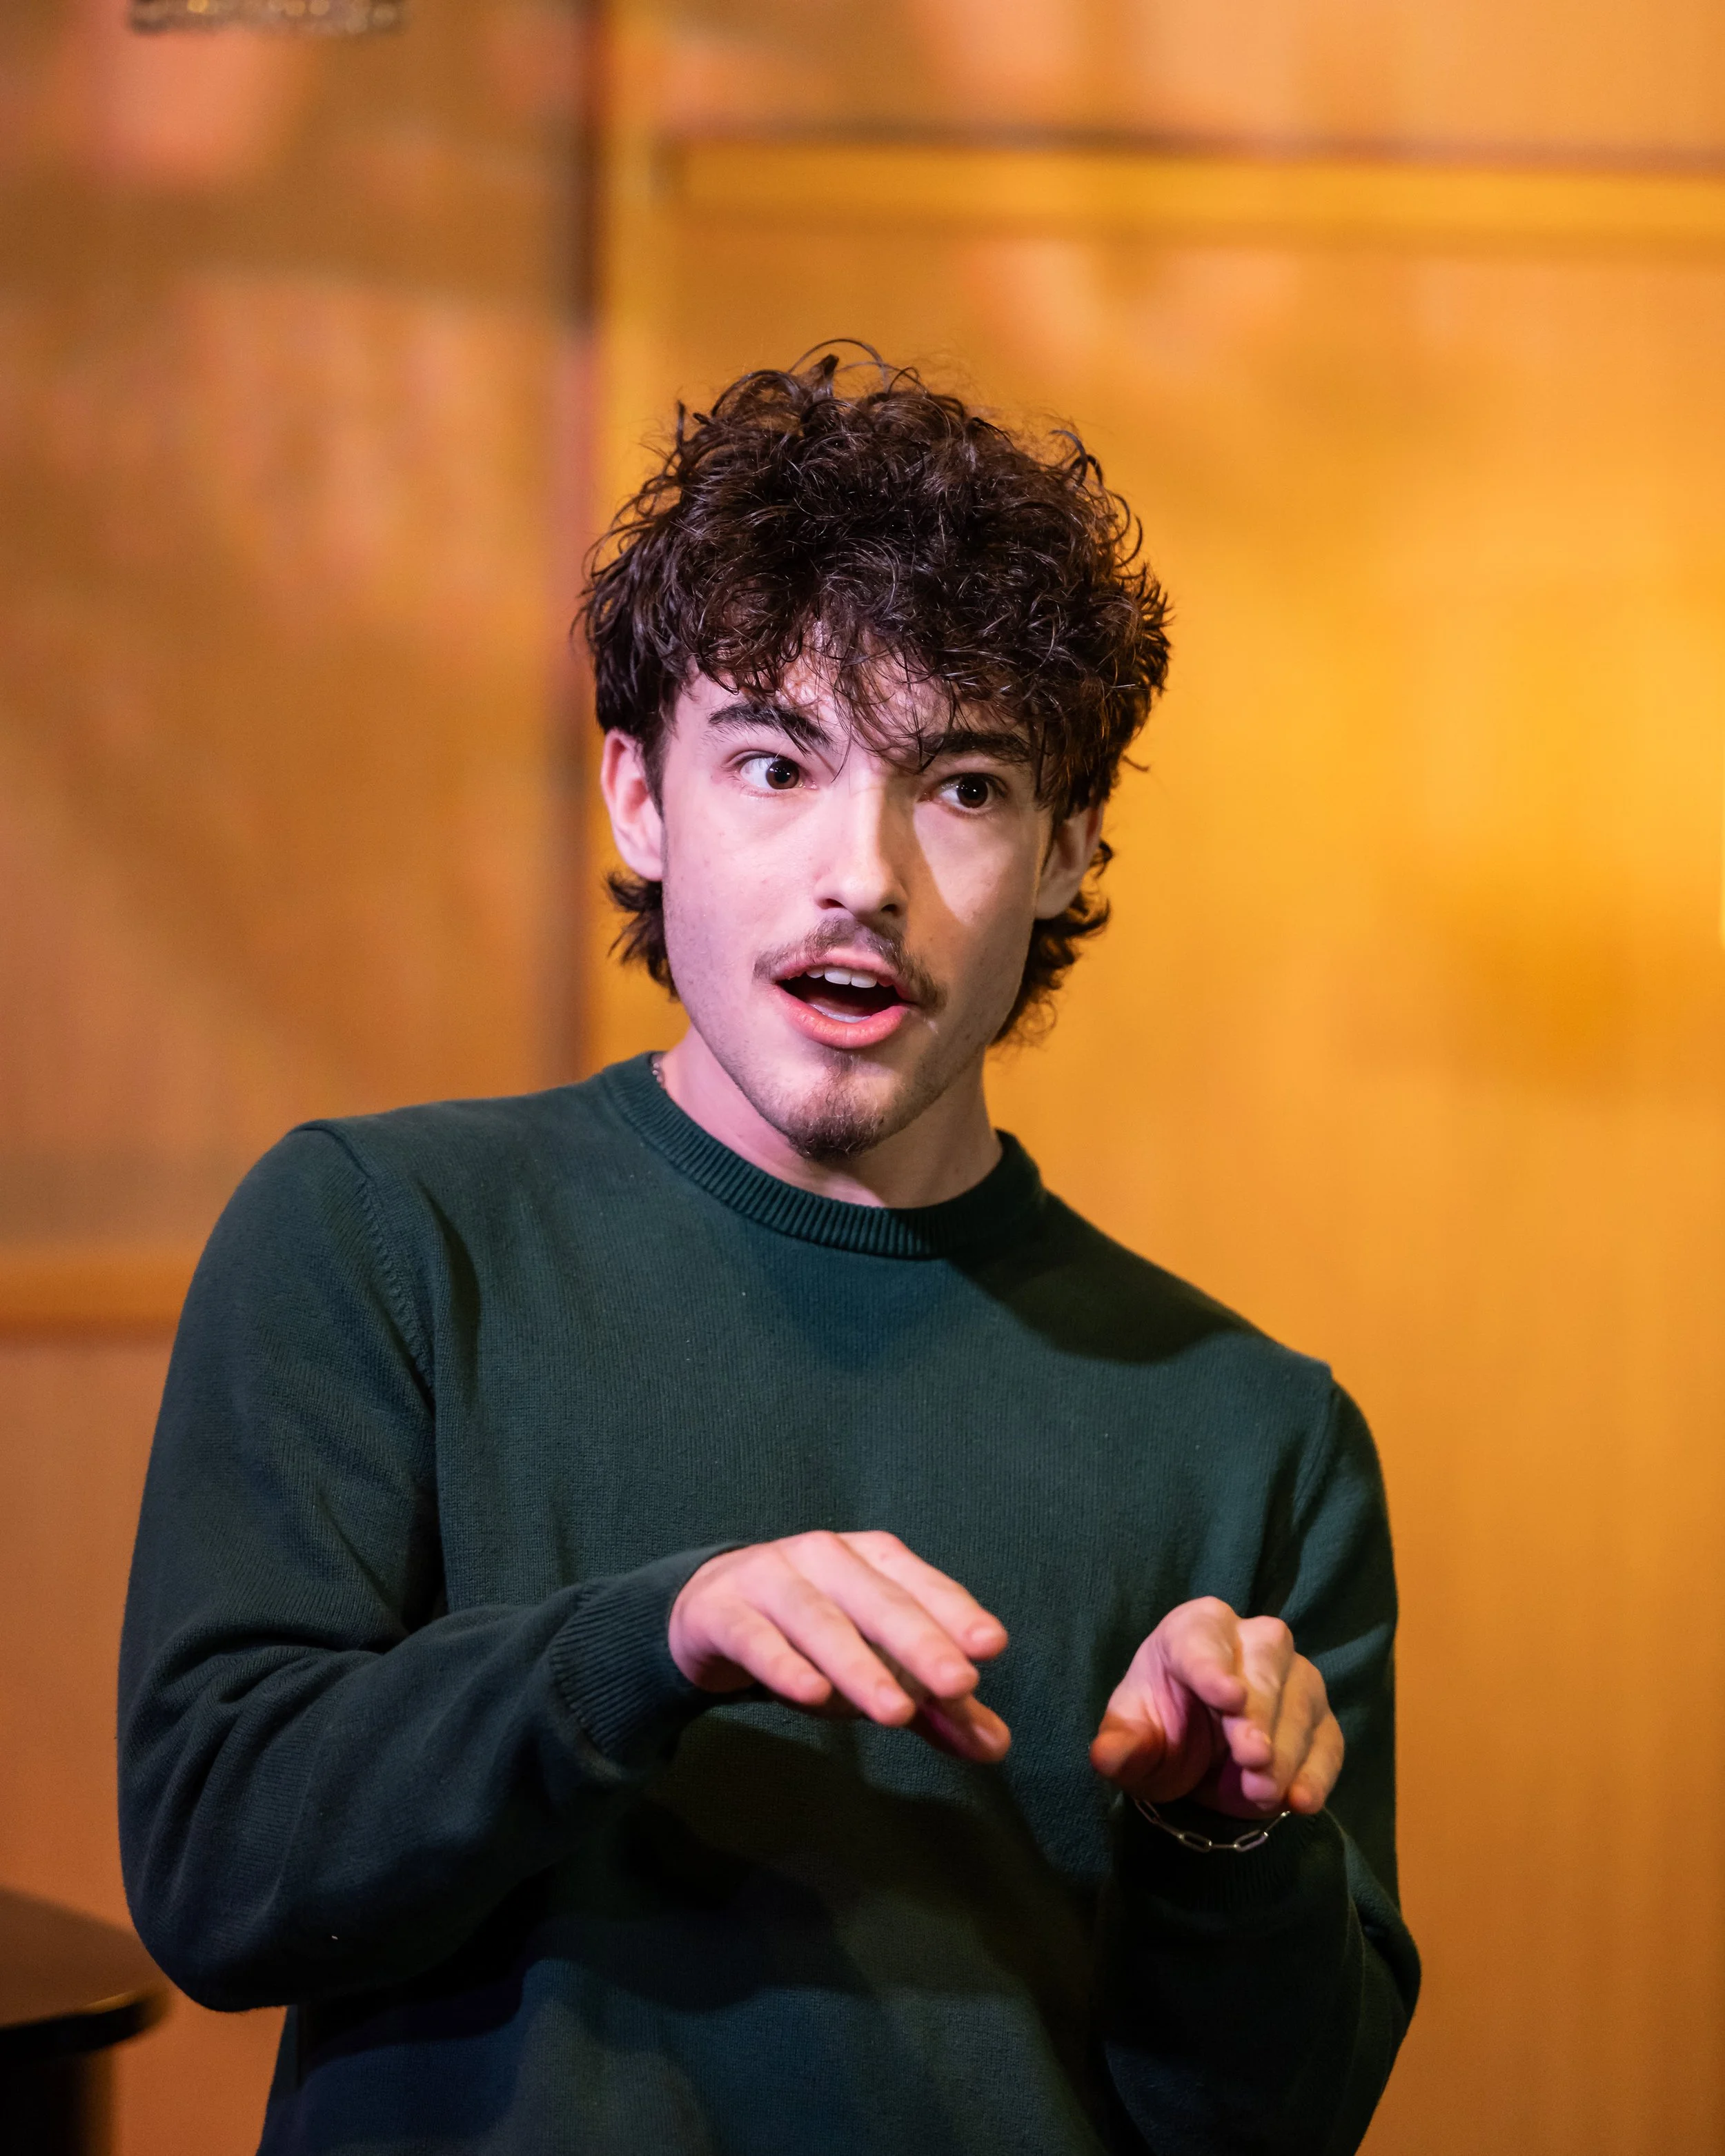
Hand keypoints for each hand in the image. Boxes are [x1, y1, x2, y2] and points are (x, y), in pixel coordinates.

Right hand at [668, 1530, 1010, 1764]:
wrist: (711, 1608)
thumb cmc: (813, 1634)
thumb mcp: (875, 1660)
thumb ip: (933, 1705)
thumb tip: (995, 1747)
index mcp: (872, 1560)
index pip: (920, 1585)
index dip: (956, 1613)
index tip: (991, 1645)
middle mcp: (826, 1557)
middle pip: (878, 1601)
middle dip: (921, 1642)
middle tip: (960, 1684)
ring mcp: (770, 1578)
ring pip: (820, 1620)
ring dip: (859, 1665)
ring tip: (895, 1712)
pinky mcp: (722, 1611)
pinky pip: (755, 1638)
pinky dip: (784, 1665)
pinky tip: (811, 1694)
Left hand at [1089, 1597, 1341, 1818]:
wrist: (1197, 1757)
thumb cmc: (1159, 1729)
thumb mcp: (1132, 1740)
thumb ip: (1121, 1746)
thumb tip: (1108, 1755)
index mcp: (1194, 1629)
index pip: (1202, 1639)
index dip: (1214, 1667)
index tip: (1229, 1698)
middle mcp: (1251, 1640)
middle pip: (1264, 1662)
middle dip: (1260, 1714)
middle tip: (1252, 1760)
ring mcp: (1292, 1677)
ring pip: (1301, 1698)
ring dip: (1287, 1747)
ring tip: (1263, 1790)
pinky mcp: (1319, 1718)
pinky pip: (1328, 1738)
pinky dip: (1318, 1771)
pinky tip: (1301, 1801)